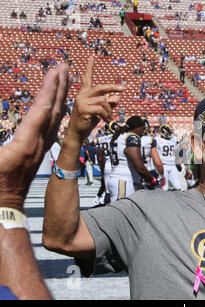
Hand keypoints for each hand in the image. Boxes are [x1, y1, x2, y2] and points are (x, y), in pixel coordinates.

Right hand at [0, 64, 69, 209]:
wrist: (3, 208)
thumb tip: (16, 126)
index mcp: (25, 143)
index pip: (41, 111)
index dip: (49, 90)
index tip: (57, 72)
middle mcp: (37, 143)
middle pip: (53, 110)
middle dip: (59, 88)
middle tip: (65, 67)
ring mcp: (39, 147)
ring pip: (55, 118)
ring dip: (60, 97)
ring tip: (65, 79)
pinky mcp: (38, 150)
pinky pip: (51, 126)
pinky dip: (55, 111)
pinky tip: (57, 105)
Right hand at [67, 57, 123, 141]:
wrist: (76, 133)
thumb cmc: (87, 121)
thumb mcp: (99, 111)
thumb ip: (108, 104)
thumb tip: (118, 97)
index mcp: (84, 93)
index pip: (87, 78)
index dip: (90, 67)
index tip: (92, 56)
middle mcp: (81, 95)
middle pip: (100, 88)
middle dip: (113, 87)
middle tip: (123, 88)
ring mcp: (81, 102)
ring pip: (103, 101)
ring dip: (109, 110)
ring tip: (109, 118)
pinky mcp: (83, 109)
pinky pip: (101, 109)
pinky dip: (106, 115)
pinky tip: (106, 120)